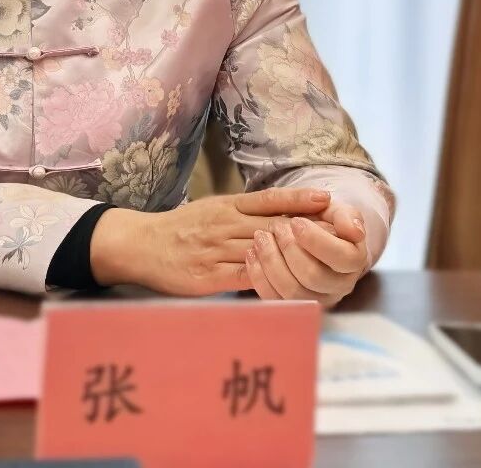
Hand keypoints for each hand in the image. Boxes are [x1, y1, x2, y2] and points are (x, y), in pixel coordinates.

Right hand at [91, 187, 332, 296]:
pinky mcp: (208, 276)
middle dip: (307, 228)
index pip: (268, 200)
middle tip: (340, 229)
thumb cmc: (178, 228)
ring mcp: (216, 251)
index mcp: (225, 207)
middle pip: (273, 225)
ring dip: (293, 254)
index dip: (298, 199)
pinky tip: (290, 282)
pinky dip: (268, 279)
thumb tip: (278, 215)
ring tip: (325, 256)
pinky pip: (244, 278)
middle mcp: (224, 226)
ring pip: (262, 251)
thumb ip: (240, 213)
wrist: (140, 245)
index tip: (327, 198)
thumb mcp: (210, 210)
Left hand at [245, 202, 369, 306]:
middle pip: (313, 276)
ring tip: (260, 238)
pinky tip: (252, 254)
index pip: (341, 257)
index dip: (315, 239)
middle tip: (275, 227)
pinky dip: (259, 277)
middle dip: (289, 249)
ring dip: (271, 262)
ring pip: (292, 291)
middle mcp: (339, 286)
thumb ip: (347, 216)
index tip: (296, 221)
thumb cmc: (326, 223)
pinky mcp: (294, 305)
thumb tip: (354, 231)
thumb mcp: (338, 212)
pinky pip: (274, 299)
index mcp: (354, 262)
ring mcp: (317, 299)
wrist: (313, 237)